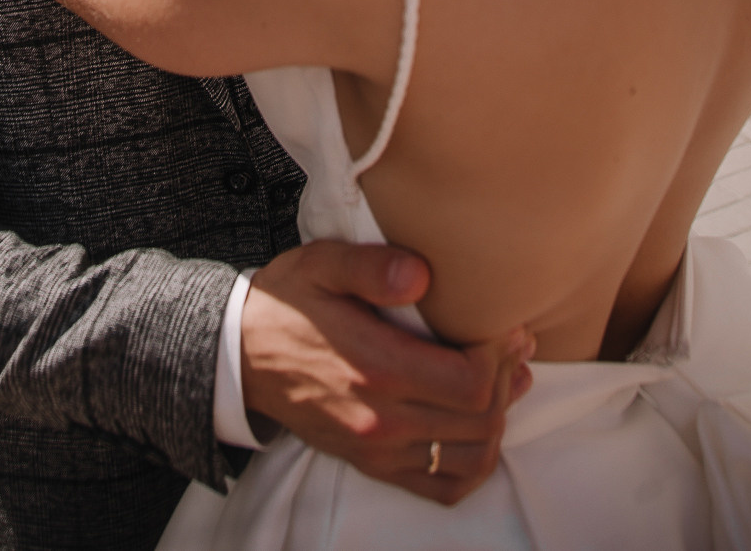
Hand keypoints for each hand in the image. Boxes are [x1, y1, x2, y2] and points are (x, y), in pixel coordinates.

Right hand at [240, 242, 531, 506]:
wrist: (239, 355)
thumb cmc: (287, 302)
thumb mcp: (321, 264)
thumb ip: (371, 266)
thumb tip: (421, 275)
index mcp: (374, 367)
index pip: (469, 383)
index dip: (500, 355)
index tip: (504, 326)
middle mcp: (380, 420)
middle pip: (479, 421)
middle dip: (506, 381)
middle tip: (512, 345)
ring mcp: (376, 450)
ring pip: (469, 458)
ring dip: (497, 421)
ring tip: (503, 380)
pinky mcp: (371, 464)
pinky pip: (442, 487)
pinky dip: (472, 463)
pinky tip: (477, 426)